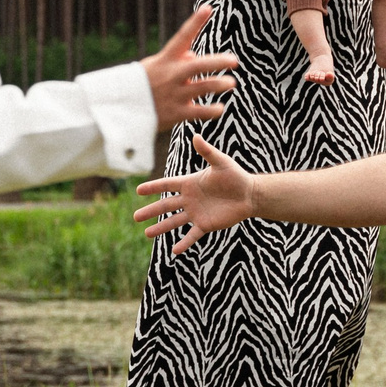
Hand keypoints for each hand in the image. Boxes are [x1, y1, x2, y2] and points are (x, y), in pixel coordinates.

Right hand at [133, 133, 254, 252]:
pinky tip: (174, 251)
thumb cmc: (236, 176)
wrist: (250, 194)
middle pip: (166, 205)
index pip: (167, 185)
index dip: (153, 187)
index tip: (139, 190)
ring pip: (174, 221)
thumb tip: (196, 136)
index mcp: (190, 183)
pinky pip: (192, 235)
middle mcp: (189, 199)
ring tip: (146, 234)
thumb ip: (207, 151)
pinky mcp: (205, 225)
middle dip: (151, 211)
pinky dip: (184, 243)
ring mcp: (196, 213)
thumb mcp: (221, 162)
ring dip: (160, 228)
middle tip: (135, 217)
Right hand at [140, 7, 236, 131]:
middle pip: (198, 65)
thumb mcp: (155, 66)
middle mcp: (171, 75)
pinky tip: (220, 108)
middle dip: (218, 62)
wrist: (121, 110)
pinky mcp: (176, 113)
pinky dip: (212, 111)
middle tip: (234, 60)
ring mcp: (174, 94)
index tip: (207, 8)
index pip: (182, 37)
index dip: (195, 22)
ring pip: (202, 88)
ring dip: (219, 85)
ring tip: (231, 84)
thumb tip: (194, 55)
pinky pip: (199, 112)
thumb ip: (176, 60)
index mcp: (165, 59)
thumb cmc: (142, 84)